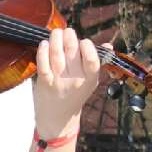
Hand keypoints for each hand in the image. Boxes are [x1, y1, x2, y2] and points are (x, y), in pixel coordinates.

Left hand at [32, 26, 105, 142]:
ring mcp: (59, 81)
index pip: (92, 59)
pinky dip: (43, 51)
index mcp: (90, 79)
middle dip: (69, 36)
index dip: (88, 46)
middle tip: (67, 32)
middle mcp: (75, 80)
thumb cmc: (75, 95)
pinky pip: (43, 63)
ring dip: (56, 38)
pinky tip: (44, 44)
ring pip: (57, 53)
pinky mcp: (44, 82)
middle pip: (72, 51)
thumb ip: (97, 63)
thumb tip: (108, 46)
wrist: (58, 119)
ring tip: (56, 33)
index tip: (84, 41)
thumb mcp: (91, 82)